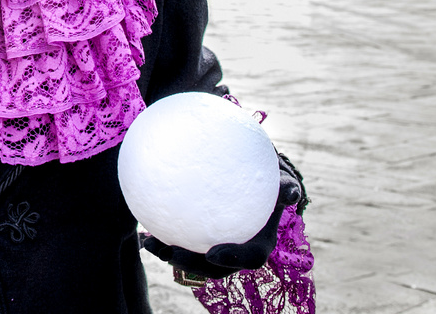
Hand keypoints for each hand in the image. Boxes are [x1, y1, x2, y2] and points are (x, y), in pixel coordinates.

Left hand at [142, 168, 302, 280]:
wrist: (250, 168)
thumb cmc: (270, 173)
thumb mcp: (281, 175)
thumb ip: (286, 183)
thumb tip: (291, 192)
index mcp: (260, 240)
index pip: (250, 258)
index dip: (232, 261)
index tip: (211, 253)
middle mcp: (237, 247)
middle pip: (215, 267)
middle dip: (191, 265)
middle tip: (169, 252)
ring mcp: (217, 243)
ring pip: (194, 257)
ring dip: (170, 254)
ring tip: (148, 242)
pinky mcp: (199, 234)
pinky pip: (182, 237)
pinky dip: (163, 233)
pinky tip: (144, 223)